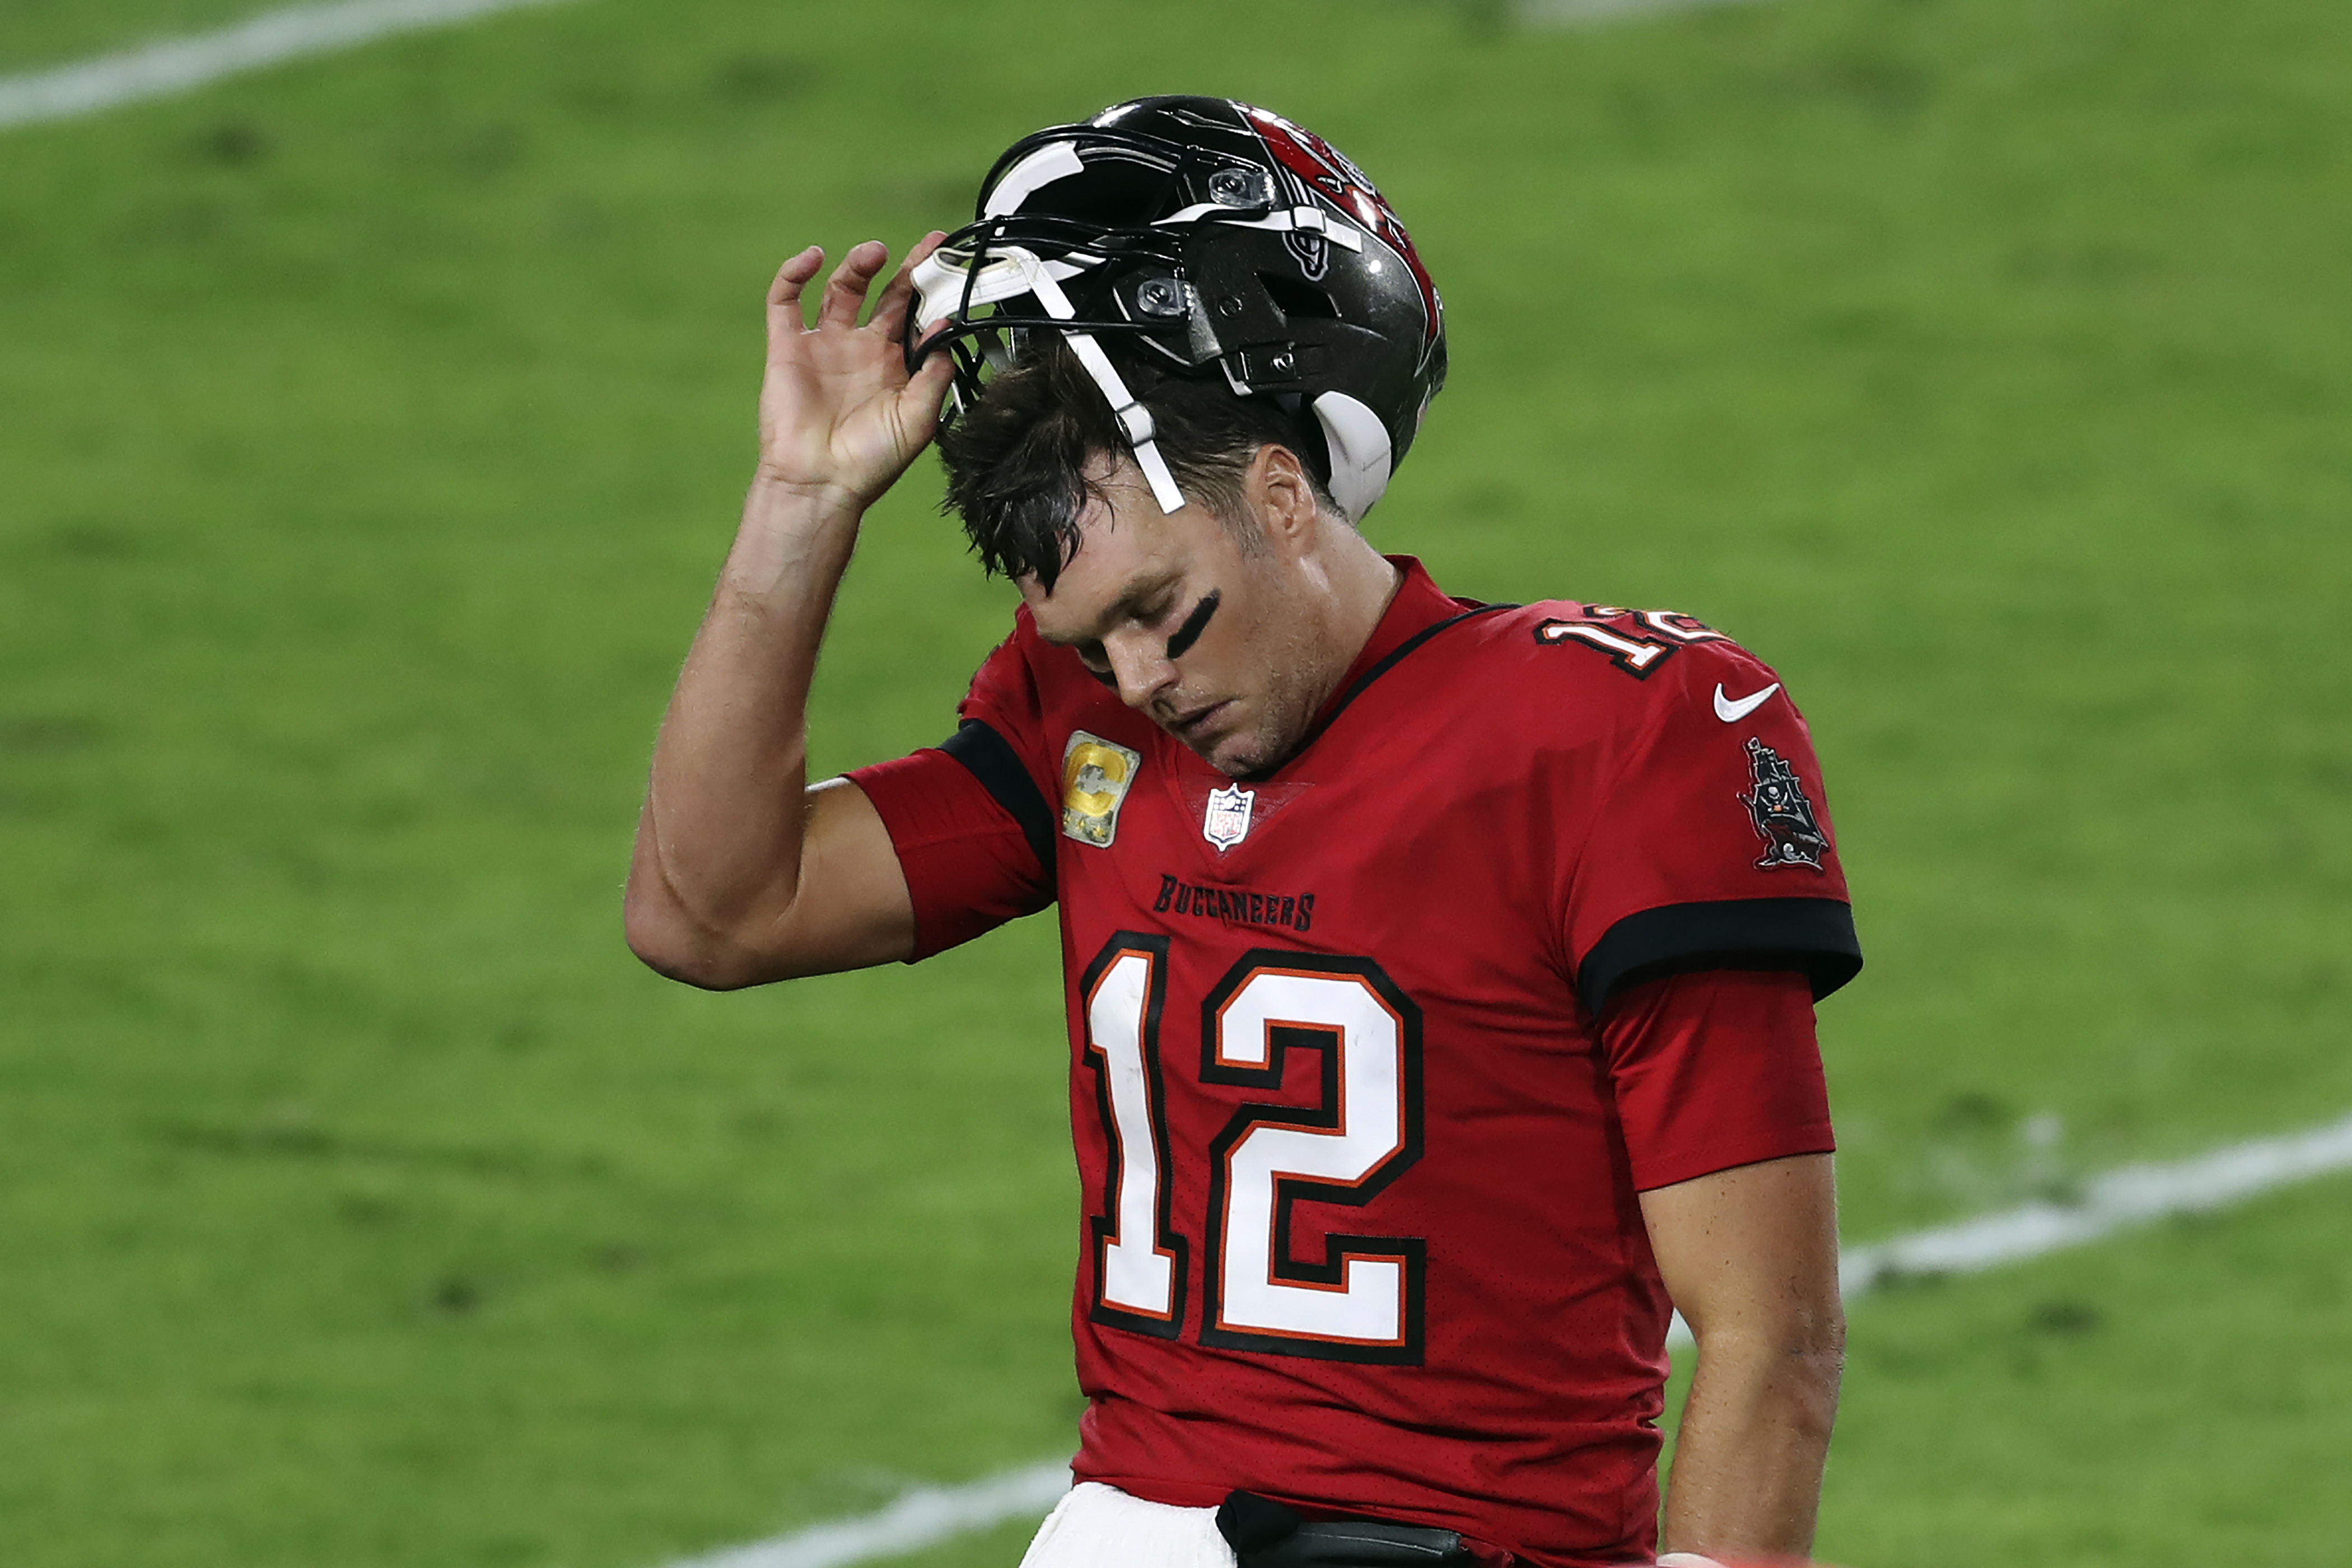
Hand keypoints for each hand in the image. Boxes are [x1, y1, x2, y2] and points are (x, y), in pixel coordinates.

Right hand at [754, 234, 955, 508]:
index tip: (949, 263)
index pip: (916, 316)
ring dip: (857, 265)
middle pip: (884, 294)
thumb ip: (935, 373)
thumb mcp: (919, 418)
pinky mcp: (787, 347)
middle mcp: (860, 350)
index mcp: (893, 366)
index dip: (931, 290)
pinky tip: (813, 258)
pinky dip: (794, 274)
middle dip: (905, 268)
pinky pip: (785, 301)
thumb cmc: (870, 462)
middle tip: (926, 246)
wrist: (821, 484)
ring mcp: (823, 346)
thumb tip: (947, 329)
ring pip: (840, 289)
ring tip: (874, 253)